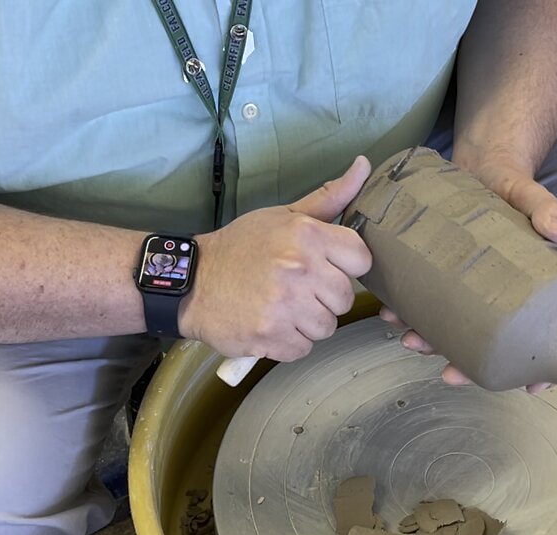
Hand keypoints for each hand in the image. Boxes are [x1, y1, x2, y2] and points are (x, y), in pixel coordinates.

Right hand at [179, 156, 371, 361]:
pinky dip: (289, 342)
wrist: (192, 281)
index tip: (325, 267)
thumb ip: (328, 197)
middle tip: (298, 289)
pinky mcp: (271, 336)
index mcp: (306, 235)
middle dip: (325, 298)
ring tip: (283, 307)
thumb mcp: (283, 216)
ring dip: (308, 323)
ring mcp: (285, 305)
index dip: (346, 266)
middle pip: (345, 298)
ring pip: (327, 327)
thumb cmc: (241, 248)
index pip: (361, 259)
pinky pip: (303, 348)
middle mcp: (299, 268)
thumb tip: (364, 165)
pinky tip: (272, 324)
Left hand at [387, 147, 556, 392]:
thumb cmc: (512, 184)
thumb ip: (547, 208)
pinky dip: (406, 309)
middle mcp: (500, 298)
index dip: (537, 370)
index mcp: (531, 291)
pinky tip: (391, 310)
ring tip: (409, 337)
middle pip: (489, 345)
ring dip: (430, 341)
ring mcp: (469, 289)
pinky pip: (425, 301)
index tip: (528, 389)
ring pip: (452, 329)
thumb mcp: (531, 194)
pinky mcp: (442, 275)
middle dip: (467, 363)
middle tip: (447, 371)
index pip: (540, 339)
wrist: (479, 164)